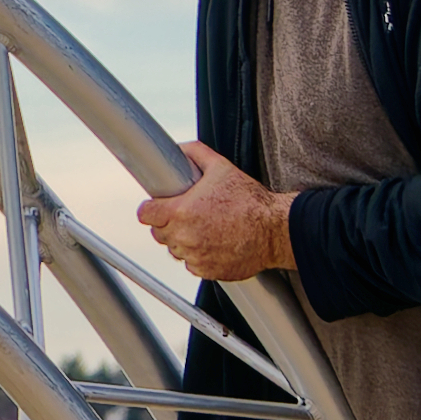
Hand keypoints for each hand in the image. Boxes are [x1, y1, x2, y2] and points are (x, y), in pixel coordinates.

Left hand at [137, 143, 294, 283]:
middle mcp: (184, 237)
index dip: (151, 208)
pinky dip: (198, 256)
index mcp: (181, 212)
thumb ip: (196, 154)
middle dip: (168, 223)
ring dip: (183, 240)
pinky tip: (213, 243)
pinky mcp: (207, 271)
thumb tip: (179, 148)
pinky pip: (191, 264)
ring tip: (203, 229)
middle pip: (158, 233)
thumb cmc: (251, 202)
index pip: (145, 214)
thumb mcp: (222, 168)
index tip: (158, 207)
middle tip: (187, 215)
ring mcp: (195, 256)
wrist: (275, 230)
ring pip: (175, 249)